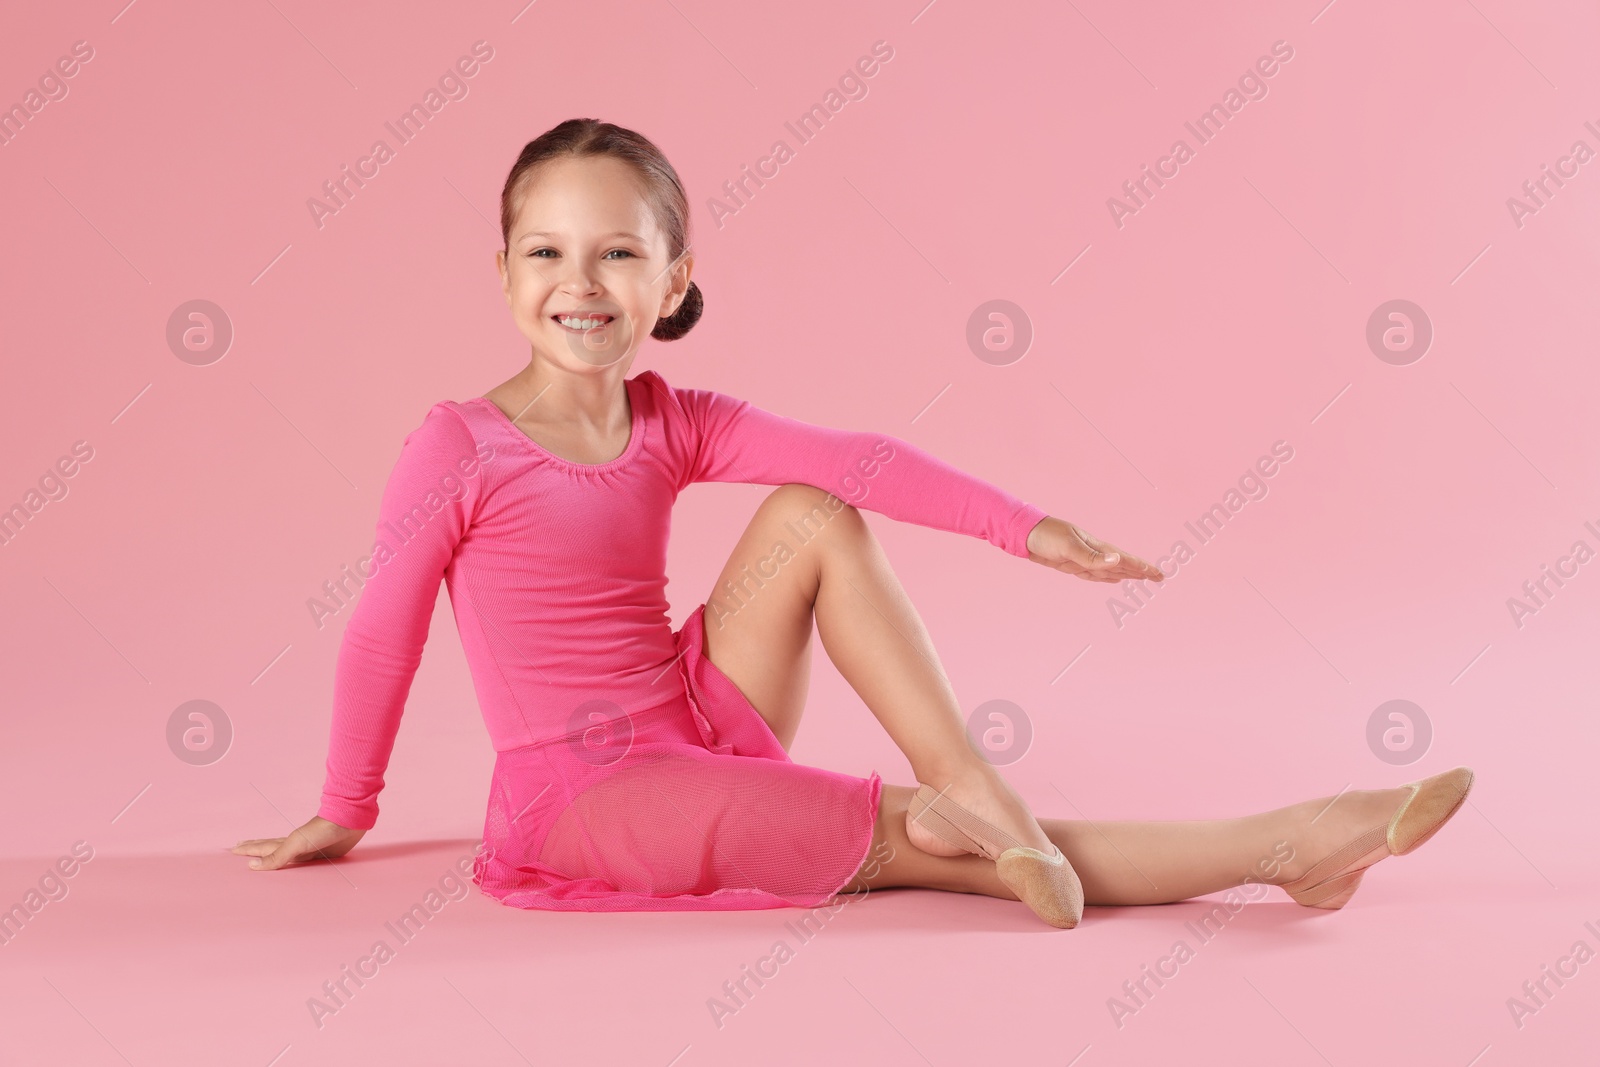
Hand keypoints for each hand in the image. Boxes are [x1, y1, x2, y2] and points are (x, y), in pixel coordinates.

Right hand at [230, 815, 365, 870]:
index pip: (262, 848)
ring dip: (271, 853)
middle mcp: (295, 845)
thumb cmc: (322, 830)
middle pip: (270, 846)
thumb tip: (251, 865)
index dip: (248, 849)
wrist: (349, 821)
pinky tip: (296, 860)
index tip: (233, 848)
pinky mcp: (323, 853)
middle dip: (254, 847)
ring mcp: (308, 848)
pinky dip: (292, 860)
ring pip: (284, 853)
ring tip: (262, 854)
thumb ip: (276, 856)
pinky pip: (302, 859)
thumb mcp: (296, 844)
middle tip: (240, 846)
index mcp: (286, 843)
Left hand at [1024, 515, 1164, 583]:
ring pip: (1111, 571)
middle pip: (1122, 566)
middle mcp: (1093, 554)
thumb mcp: (1069, 546)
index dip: (1142, 568)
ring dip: (1127, 574)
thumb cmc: (1047, 536)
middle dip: (1140, 572)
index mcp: (1097, 548)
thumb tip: (1117, 561)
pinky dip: (1106, 577)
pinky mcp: (1072, 564)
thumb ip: (1092, 557)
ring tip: (1142, 578)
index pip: (1125, 560)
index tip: (1159, 574)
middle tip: (1159, 577)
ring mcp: (1083, 559)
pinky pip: (1095, 574)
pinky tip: (1113, 579)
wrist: (1024, 534)